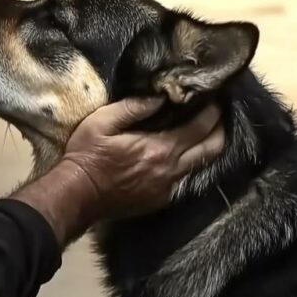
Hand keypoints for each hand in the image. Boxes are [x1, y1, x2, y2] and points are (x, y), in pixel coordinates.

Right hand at [61, 96, 223, 222]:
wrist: (77, 195)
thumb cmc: (86, 155)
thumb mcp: (101, 122)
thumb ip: (133, 107)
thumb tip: (160, 97)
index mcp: (160, 149)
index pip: (200, 128)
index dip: (212, 112)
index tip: (215, 99)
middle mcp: (171, 170)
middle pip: (211, 149)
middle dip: (219, 130)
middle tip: (218, 115)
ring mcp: (168, 188)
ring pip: (200, 165)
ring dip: (205, 147)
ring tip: (203, 132)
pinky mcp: (161, 200)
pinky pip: (184, 178)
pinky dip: (188, 163)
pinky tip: (178, 155)